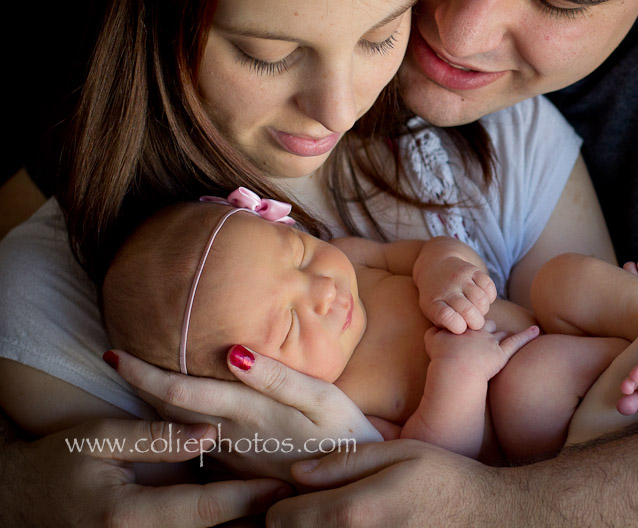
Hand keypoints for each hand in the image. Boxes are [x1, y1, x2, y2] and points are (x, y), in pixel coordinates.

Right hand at [0, 419, 289, 526]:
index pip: (203, 508)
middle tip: (296, 508)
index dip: (246, 498)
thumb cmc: (54, 464)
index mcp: (128, 516)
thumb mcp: (97, 439)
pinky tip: (246, 523)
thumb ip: (156, 436)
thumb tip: (210, 431)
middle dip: (254, 525)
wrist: (15, 502)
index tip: (282, 486)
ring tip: (283, 516)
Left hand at [108, 347, 381, 481]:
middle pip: (170, 409)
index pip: (181, 391)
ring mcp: (232, 453)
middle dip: (140, 384)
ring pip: (180, 427)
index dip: (145, 373)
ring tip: (135, 376)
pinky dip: (177, 420)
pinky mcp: (240, 464)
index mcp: (246, 413)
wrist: (356, 484)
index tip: (114, 353)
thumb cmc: (345, 434)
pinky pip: (195, 440)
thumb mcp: (322, 400)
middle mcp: (231, 435)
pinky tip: (174, 409)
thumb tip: (233, 352)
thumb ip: (278, 378)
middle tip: (114, 357)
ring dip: (154, 402)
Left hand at [266, 440, 512, 526]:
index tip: (298, 496)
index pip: (281, 520)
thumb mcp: (401, 454)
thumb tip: (296, 472)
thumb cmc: (446, 481)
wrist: (491, 521)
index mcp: (353, 512)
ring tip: (338, 519)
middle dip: (297, 525)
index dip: (282, 505)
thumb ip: (345, 461)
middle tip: (315, 508)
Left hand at [416, 256, 497, 332]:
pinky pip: (489, 286)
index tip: (461, 329)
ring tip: (477, 312)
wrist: (436, 266)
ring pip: (481, 300)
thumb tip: (463, 337)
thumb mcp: (431, 312)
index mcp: (433, 302)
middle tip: (474, 324)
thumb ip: (445, 325)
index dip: (457, 326)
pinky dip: (490, 297)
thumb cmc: (436, 298)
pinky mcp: (473, 270)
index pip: (446, 316)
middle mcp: (447, 288)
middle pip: (468, 310)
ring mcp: (460, 277)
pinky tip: (483, 299)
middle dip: (476, 323)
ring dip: (483, 310)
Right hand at [423, 321, 539, 380]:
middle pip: (486, 324)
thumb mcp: (431, 340)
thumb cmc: (441, 356)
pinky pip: (517, 342)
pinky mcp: (501, 354)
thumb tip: (434, 328)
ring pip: (500, 334)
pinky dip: (527, 336)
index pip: (468, 319)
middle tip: (486, 327)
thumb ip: (433, 332)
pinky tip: (536, 330)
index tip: (470, 320)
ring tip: (509, 331)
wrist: (455, 368)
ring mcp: (491, 342)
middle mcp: (478, 331)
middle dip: (486, 325)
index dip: (469, 320)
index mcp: (463, 327)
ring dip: (503, 332)